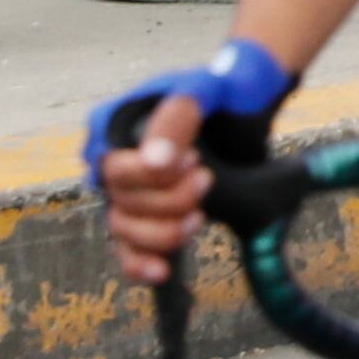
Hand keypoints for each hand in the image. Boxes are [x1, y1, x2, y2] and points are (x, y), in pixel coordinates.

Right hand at [96, 35, 290, 289]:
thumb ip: (178, 117)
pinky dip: (140, 264)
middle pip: (121, 201)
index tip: (192, 161)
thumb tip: (154, 161)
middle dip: (167, 200)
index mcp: (111, 126)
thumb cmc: (222, 89)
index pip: (112, 167)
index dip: (149, 175)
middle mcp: (112, 162)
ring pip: (124, 229)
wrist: (247, 107)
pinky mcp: (148, 215)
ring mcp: (128, 191)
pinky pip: (128, 250)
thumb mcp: (204, 87)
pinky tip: (162, 271)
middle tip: (207, 180)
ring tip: (199, 217)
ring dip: (162, 231)